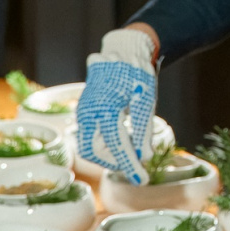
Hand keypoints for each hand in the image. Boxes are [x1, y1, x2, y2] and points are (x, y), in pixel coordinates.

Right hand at [75, 26, 158, 181]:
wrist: (122, 51)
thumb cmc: (136, 73)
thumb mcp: (146, 100)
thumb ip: (143, 129)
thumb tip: (145, 157)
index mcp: (105, 110)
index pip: (117, 146)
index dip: (130, 165)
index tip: (142, 180)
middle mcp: (88, 112)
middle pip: (92, 151)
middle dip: (112, 161)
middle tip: (135, 163)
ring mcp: (83, 111)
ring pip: (88, 145)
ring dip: (108, 153)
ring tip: (132, 149)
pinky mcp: (84, 110)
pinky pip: (90, 134)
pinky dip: (105, 142)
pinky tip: (124, 138)